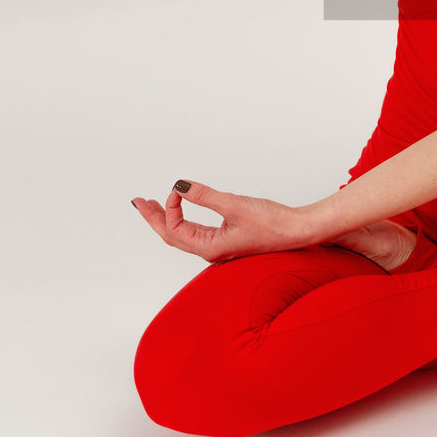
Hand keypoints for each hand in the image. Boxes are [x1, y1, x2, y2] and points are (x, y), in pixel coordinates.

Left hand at [131, 181, 309, 262]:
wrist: (298, 231)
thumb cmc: (272, 223)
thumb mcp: (235, 205)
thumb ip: (205, 195)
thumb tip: (179, 186)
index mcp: (210, 248)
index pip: (175, 229)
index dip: (170, 207)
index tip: (178, 188)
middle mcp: (211, 250)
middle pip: (172, 236)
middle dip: (154, 218)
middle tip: (138, 202)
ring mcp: (219, 246)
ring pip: (183, 234)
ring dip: (167, 218)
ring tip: (153, 205)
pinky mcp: (228, 239)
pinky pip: (196, 232)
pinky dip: (183, 220)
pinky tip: (182, 212)